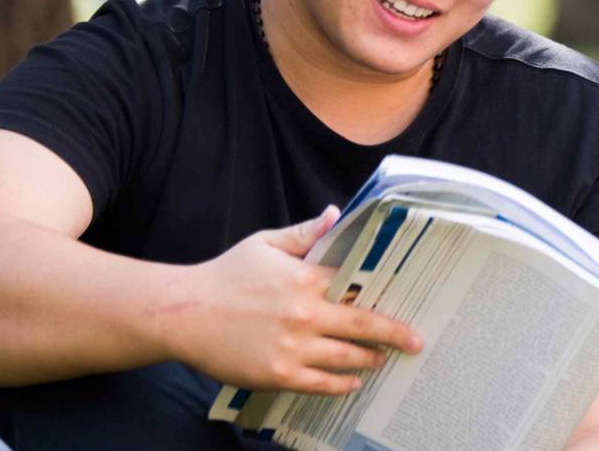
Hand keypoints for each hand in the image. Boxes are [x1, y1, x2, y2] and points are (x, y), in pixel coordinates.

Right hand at [165, 206, 424, 395]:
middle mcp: (306, 314)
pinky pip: (322, 384)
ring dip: (371, 359)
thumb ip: (304, 233)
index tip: (408, 299)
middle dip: (396, 335)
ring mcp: (294, 348)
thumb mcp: (264, 244)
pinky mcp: (279, 374)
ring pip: (348, 358)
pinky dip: (342, 384)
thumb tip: (336, 214)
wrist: (181, 314)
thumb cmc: (224, 276)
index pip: (358, 286)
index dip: (384, 293)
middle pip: (364, 326)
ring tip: (384, 360)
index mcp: (306, 279)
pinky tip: (354, 382)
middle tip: (416, 341)